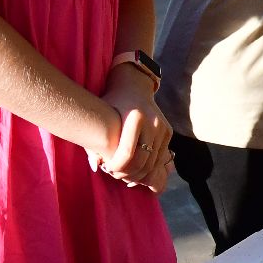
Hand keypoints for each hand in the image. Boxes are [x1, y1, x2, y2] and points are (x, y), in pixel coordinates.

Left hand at [98, 74, 172, 189]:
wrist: (133, 88)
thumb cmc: (112, 104)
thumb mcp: (101, 118)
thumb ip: (95, 142)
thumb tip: (95, 167)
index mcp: (136, 116)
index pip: (127, 153)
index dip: (116, 167)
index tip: (106, 168)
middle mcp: (154, 122)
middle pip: (142, 161)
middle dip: (127, 173)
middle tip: (115, 174)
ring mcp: (163, 127)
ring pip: (152, 163)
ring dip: (138, 173)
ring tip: (124, 173)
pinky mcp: (168, 132)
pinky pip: (159, 157)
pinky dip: (148, 167)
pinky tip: (135, 168)